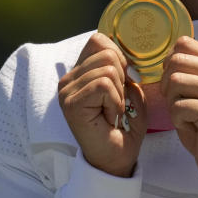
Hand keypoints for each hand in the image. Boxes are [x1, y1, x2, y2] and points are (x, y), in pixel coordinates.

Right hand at [58, 33, 145, 177]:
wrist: (118, 157)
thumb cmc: (125, 125)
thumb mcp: (130, 89)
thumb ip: (124, 67)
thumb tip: (124, 53)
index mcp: (80, 72)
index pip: (99, 40)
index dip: (120, 57)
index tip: (123, 83)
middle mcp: (68, 79)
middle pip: (107, 52)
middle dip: (123, 78)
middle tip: (117, 102)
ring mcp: (67, 91)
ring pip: (108, 69)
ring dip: (120, 93)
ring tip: (112, 111)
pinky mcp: (71, 103)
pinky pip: (104, 85)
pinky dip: (115, 101)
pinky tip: (110, 117)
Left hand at [160, 36, 197, 182]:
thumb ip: (188, 72)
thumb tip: (164, 58)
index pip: (185, 44)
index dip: (169, 63)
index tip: (174, 83)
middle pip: (177, 61)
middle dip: (167, 83)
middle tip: (176, 102)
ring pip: (176, 82)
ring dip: (172, 102)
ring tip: (185, 114)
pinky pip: (179, 107)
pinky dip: (177, 119)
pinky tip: (191, 126)